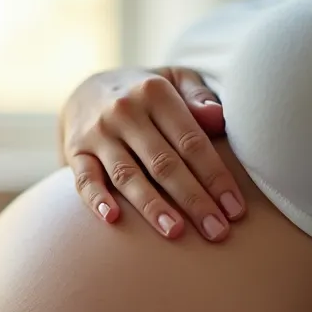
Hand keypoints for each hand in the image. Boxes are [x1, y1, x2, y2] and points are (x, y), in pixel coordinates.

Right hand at [61, 67, 245, 240]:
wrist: (86, 89)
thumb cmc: (146, 93)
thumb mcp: (175, 79)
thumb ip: (198, 96)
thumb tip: (219, 117)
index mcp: (155, 93)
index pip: (191, 141)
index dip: (215, 177)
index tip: (235, 209)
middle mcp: (125, 111)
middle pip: (164, 163)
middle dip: (193, 200)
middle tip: (217, 232)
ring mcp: (98, 133)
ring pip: (128, 175)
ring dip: (152, 206)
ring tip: (175, 232)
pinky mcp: (75, 152)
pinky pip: (85, 180)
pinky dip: (97, 199)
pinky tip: (113, 219)